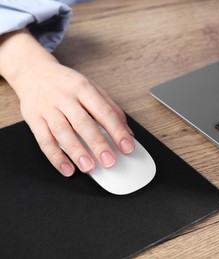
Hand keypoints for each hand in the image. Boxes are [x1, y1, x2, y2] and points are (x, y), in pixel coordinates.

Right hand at [0, 30, 134, 176]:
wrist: (32, 71)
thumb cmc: (67, 83)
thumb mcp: (91, 88)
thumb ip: (111, 108)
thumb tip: (127, 132)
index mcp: (83, 88)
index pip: (104, 111)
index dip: (117, 130)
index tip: (127, 147)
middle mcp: (65, 97)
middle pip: (83, 122)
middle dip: (98, 144)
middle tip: (110, 161)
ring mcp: (47, 108)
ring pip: (62, 132)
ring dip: (77, 152)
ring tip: (89, 167)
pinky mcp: (33, 119)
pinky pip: (44, 140)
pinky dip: (56, 157)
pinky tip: (67, 168)